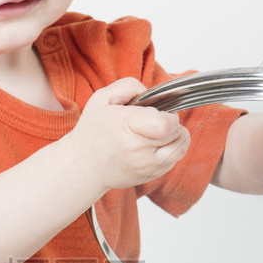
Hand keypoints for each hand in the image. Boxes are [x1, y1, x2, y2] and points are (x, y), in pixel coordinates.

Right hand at [68, 78, 190, 190]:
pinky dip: (169, 151)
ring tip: (159, 134)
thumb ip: (129, 86)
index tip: (158, 113)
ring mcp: (144, 166)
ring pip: (179, 148)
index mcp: (126, 126)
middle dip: (171, 124)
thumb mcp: (102, 98)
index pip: (166, 124)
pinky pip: (173, 161)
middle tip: (154, 122)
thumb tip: (151, 93)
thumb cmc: (93, 131)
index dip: (168, 115)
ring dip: (175, 138)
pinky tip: (153, 146)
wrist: (83, 165)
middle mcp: (137, 149)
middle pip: (176, 134)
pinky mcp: (149, 176)